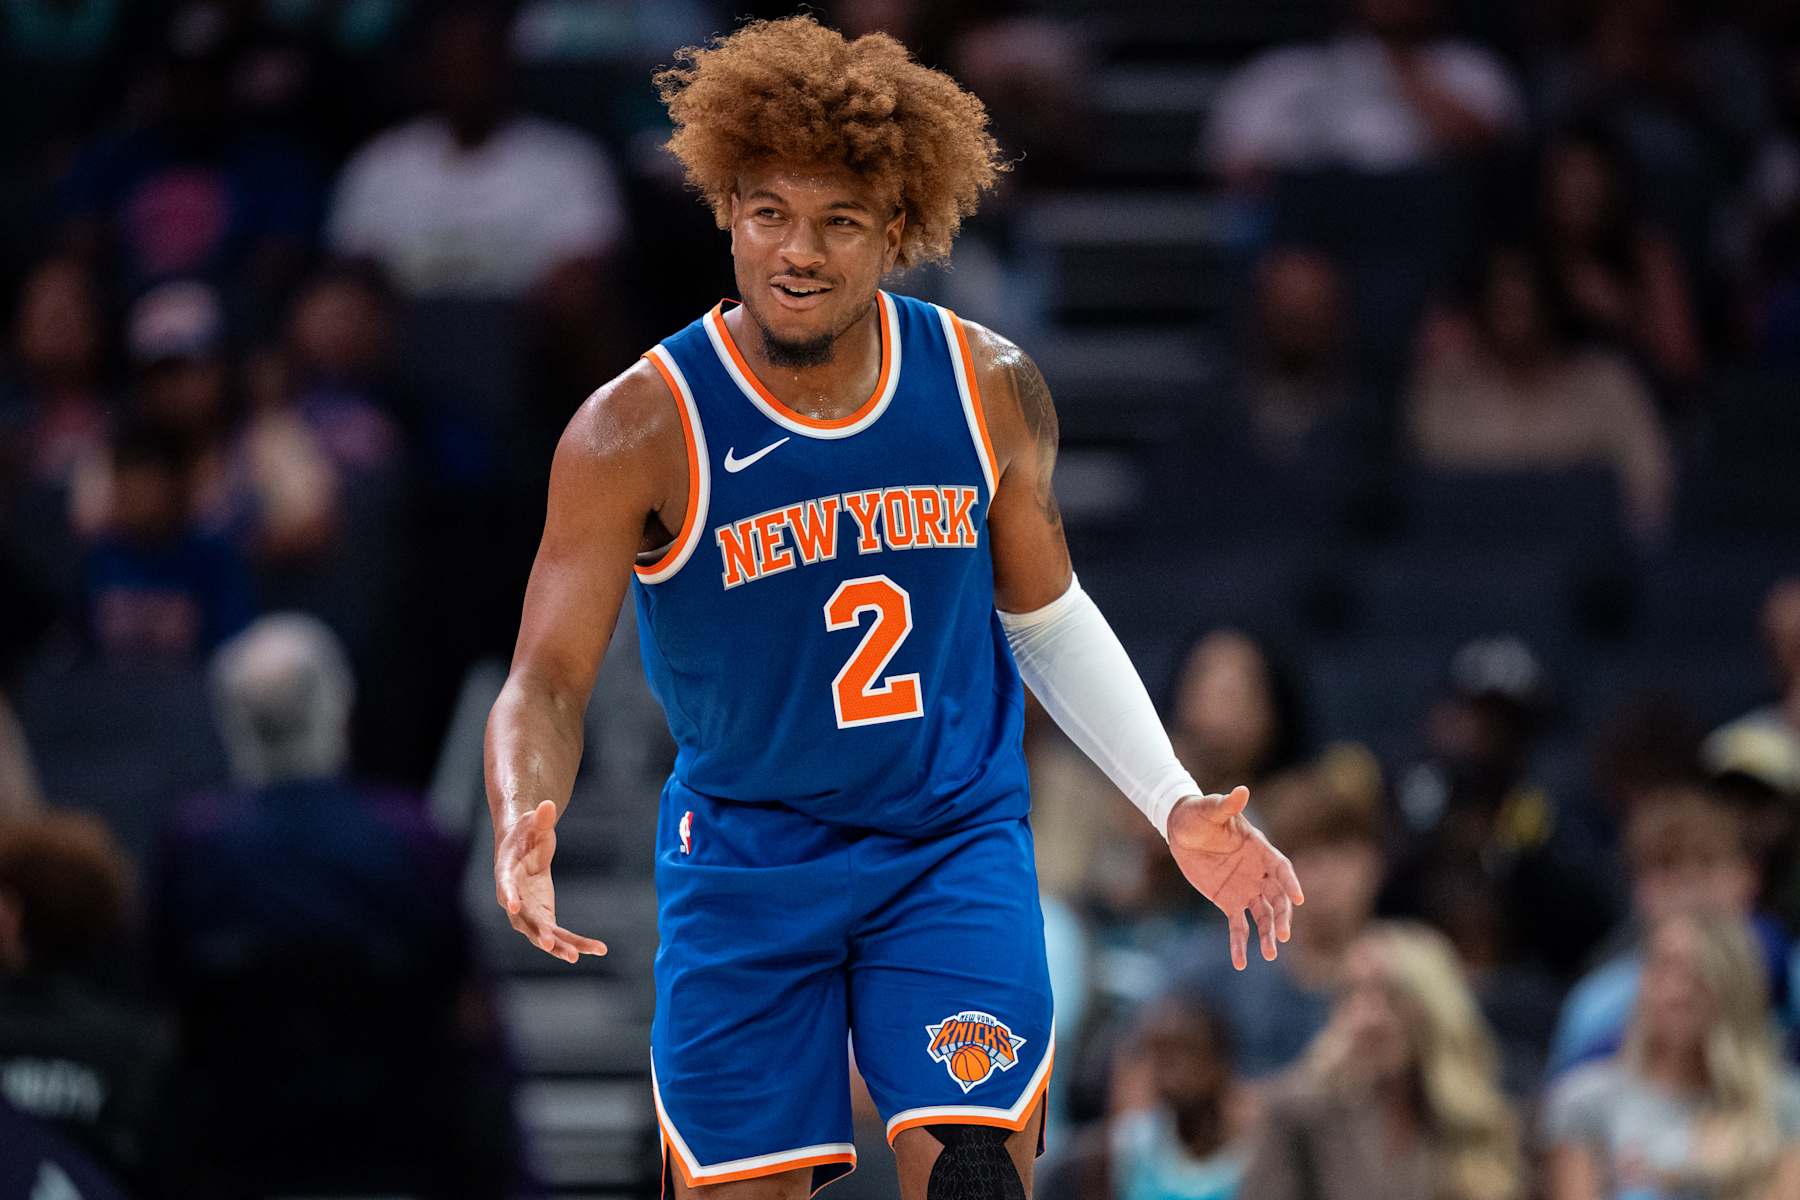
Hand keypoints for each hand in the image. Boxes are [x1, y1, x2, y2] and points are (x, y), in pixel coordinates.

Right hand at [494, 799, 607, 963]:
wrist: (522, 846)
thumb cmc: (526, 832)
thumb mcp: (534, 822)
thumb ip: (541, 818)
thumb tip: (548, 804)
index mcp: (507, 873)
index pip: (506, 885)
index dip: (509, 894)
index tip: (511, 905)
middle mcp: (514, 898)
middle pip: (524, 920)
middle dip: (536, 932)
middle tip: (548, 944)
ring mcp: (529, 912)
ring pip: (543, 934)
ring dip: (560, 946)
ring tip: (578, 955)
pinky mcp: (544, 917)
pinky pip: (560, 934)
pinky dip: (577, 943)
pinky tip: (597, 949)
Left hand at [1167, 787, 1303, 970]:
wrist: (1181, 828)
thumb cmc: (1199, 814)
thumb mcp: (1211, 809)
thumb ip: (1227, 805)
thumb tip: (1241, 791)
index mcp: (1260, 849)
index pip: (1281, 868)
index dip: (1290, 882)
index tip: (1298, 898)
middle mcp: (1258, 872)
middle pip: (1278, 897)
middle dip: (1283, 916)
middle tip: (1284, 935)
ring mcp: (1246, 889)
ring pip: (1264, 916)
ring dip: (1269, 935)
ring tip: (1270, 955)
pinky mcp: (1229, 902)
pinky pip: (1239, 926)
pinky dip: (1240, 944)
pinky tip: (1240, 963)